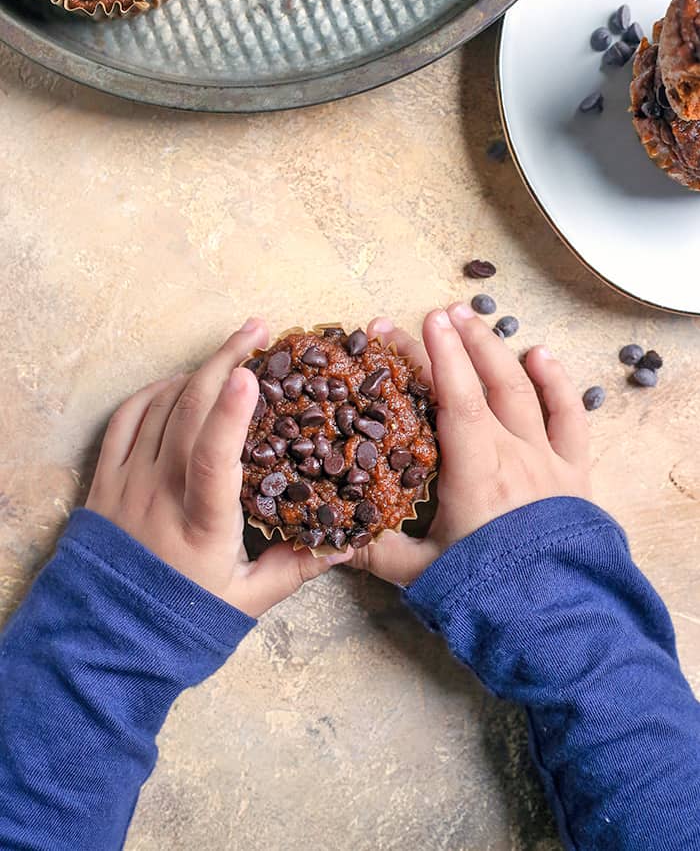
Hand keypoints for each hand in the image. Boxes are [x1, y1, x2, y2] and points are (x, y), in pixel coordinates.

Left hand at [86, 317, 349, 617]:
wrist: (107, 638)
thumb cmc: (183, 617)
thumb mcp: (247, 600)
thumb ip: (297, 566)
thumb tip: (350, 541)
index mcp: (200, 523)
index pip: (212, 459)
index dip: (231, 413)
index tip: (250, 373)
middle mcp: (159, 493)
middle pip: (189, 411)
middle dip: (225, 361)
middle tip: (259, 330)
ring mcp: (127, 481)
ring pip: (160, 406)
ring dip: (197, 371)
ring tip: (232, 352)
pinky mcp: (106, 479)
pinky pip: (126, 417)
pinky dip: (155, 391)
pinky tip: (180, 383)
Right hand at [349, 304, 590, 585]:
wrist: (558, 624)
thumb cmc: (486, 595)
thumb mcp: (422, 574)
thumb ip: (375, 550)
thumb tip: (326, 535)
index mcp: (476, 471)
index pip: (455, 398)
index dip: (437, 356)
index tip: (420, 322)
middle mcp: (514, 454)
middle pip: (485, 383)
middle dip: (459, 344)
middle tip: (436, 314)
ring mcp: (548, 461)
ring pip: (523, 390)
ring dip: (497, 351)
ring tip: (474, 319)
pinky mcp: (573, 474)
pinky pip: (569, 418)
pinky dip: (557, 384)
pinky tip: (541, 356)